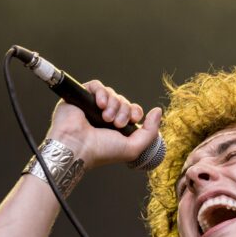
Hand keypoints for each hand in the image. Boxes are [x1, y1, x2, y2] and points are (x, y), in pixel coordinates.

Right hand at [46, 79, 161, 169]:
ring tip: (106, 118)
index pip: (132, 110)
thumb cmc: (101, 151)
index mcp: (116, 127)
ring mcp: (92, 106)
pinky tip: (99, 104)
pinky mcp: (81, 97)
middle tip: (116, 123)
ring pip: (112, 94)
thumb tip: (158, 111)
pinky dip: (101, 92)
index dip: (135, 111)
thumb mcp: (133, 147)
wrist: (77, 147)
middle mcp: (105, 116)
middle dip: (124, 111)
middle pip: (123, 102)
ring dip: (113, 105)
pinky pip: (97, 85)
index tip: (134, 119)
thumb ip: (150, 131)